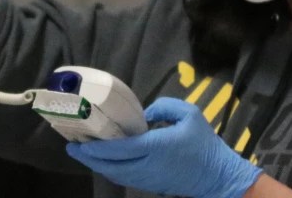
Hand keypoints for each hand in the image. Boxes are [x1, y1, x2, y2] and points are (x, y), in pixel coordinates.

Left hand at [66, 97, 261, 197]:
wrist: (219, 176)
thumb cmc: (205, 144)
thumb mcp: (189, 114)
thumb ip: (164, 107)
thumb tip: (144, 115)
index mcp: (157, 147)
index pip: (120, 149)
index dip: (98, 147)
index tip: (81, 142)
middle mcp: (148, 166)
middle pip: (111, 165)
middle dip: (89, 158)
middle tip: (72, 148)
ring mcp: (148, 178)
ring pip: (115, 174)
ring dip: (97, 165)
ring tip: (82, 154)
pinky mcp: (151, 185)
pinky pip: (124, 178)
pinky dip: (110, 171)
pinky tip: (102, 162)